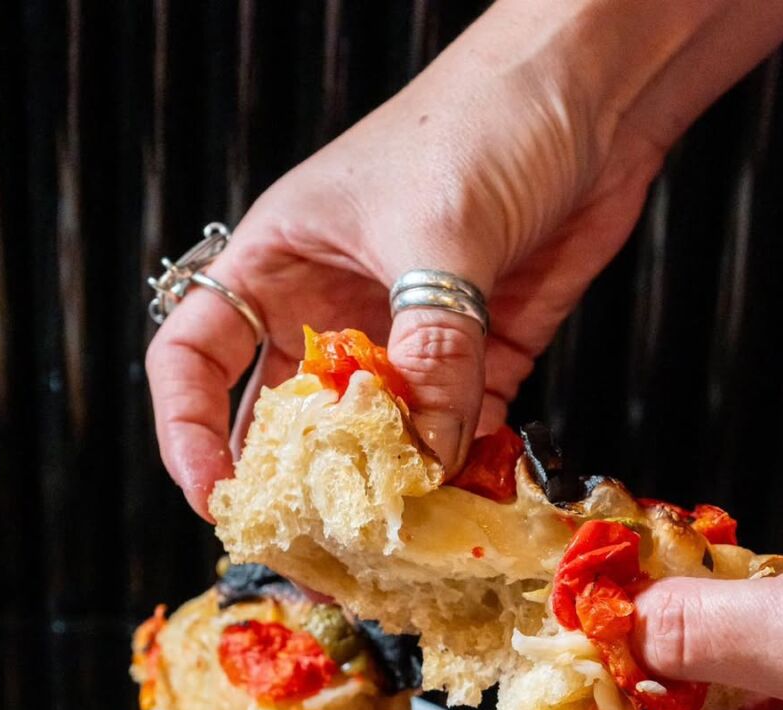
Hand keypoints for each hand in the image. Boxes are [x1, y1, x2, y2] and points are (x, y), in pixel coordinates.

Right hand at [146, 0, 782, 517]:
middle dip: (296, 483)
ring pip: (375, 437)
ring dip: (384, 489)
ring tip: (393, 542)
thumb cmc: (486, 117)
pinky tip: (464, 501)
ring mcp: (406, 339)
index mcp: (281, 263)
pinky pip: (456, 431)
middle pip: (288, 418)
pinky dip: (458, 469)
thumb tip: (426, 452)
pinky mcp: (478, 354)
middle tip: (312, 545)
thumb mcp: (439, 232)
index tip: (217, 495)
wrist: (595, 91)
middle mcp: (333, 310)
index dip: (188, 432)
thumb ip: (430, 348)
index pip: (197, 357)